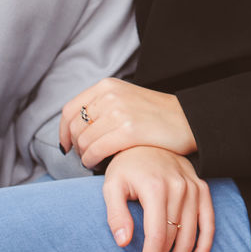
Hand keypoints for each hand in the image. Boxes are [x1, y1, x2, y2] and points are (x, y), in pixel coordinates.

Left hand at [61, 78, 196, 168]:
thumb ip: (101, 107)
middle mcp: (110, 96)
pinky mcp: (128, 131)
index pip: (70, 110)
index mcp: (107, 86)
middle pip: (75, 127)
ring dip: (84, 156)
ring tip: (94, 162)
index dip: (63, 131)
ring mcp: (119, 112)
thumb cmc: (155, 115)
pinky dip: (92, 161)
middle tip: (85, 156)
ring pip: (84, 141)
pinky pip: (96, 151)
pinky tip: (98, 165)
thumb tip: (75, 128)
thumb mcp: (126, 98)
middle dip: (76, 146)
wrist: (187, 120)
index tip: (66, 145)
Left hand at [103, 146, 214, 251]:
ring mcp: (194, 188)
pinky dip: (205, 245)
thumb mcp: (111, 185)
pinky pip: (209, 222)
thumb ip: (116, 214)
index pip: (157, 237)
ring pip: (192, 236)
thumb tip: (124, 243)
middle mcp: (179, 188)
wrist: (145, 139)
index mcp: (156, 187)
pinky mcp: (202, 189)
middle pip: (174, 240)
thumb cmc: (126, 165)